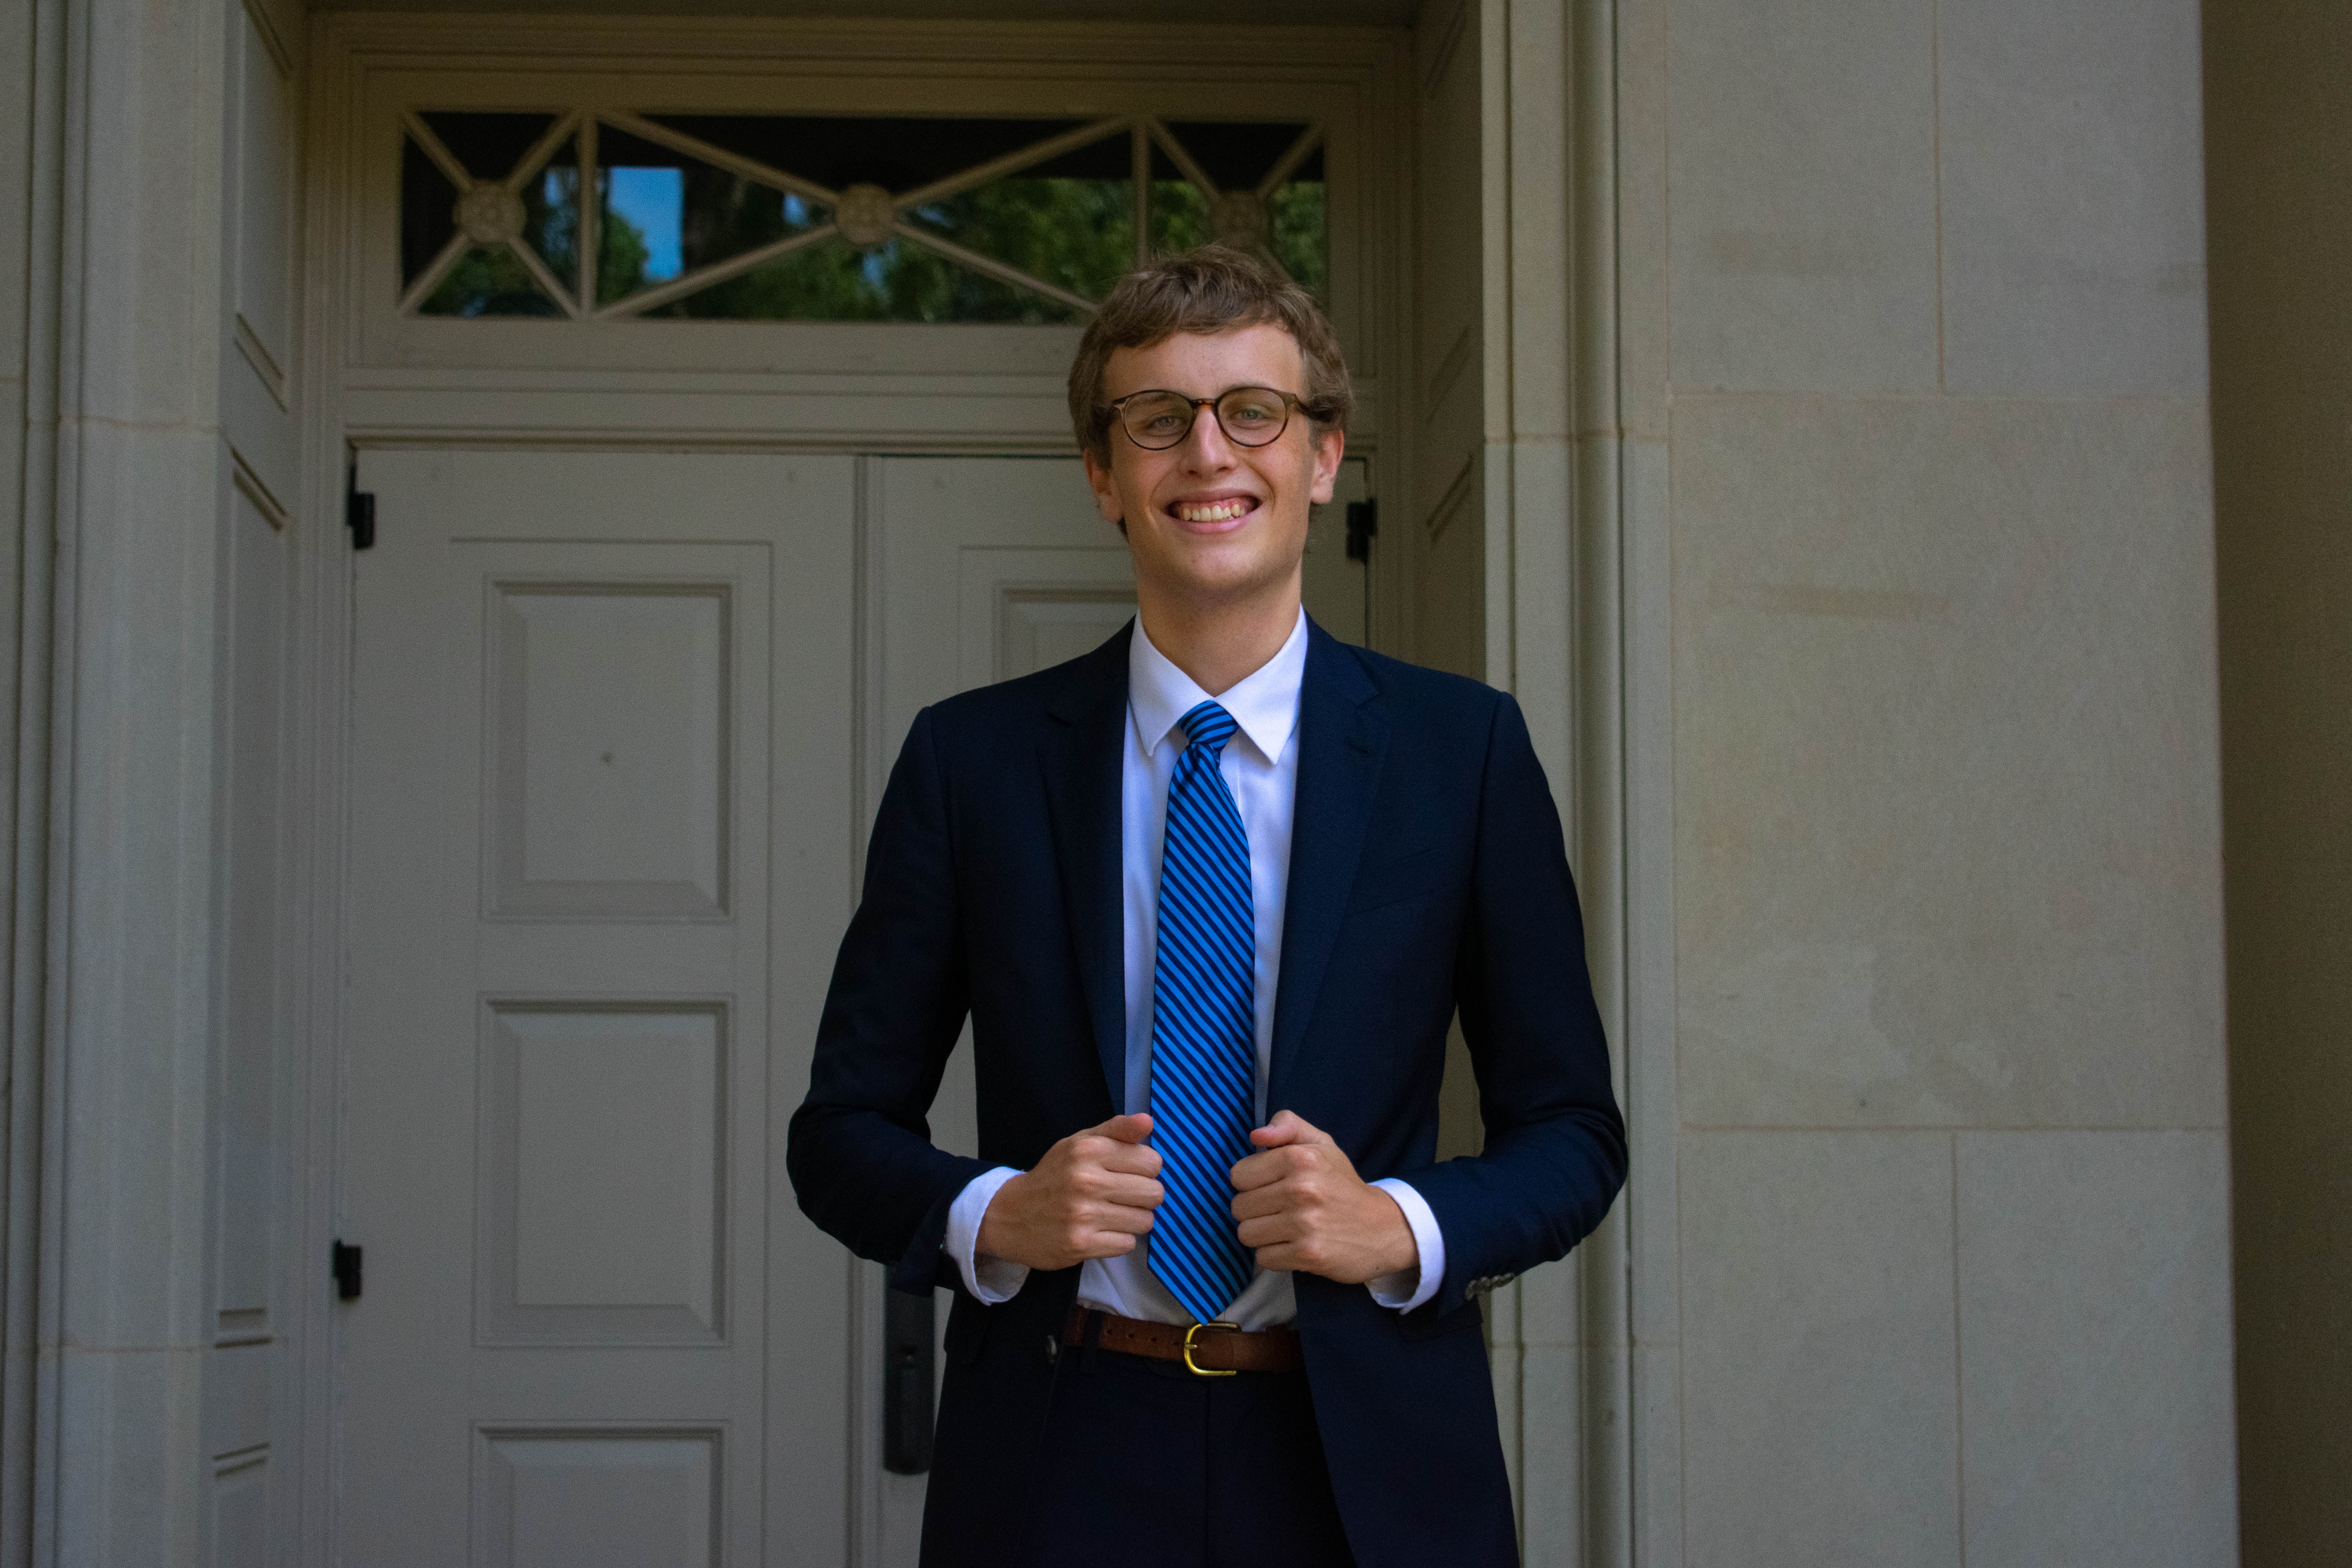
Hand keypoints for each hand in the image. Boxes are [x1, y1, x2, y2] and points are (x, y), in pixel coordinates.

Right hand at [977, 1113, 1162, 1271]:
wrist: (1009, 1215)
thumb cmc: (1054, 1176)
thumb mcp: (1079, 1143)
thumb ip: (1116, 1130)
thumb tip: (1148, 1121)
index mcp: (1089, 1150)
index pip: (1152, 1161)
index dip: (1145, 1169)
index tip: (1128, 1173)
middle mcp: (1086, 1180)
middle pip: (1154, 1193)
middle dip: (1143, 1197)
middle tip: (1121, 1197)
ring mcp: (1083, 1214)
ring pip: (1145, 1221)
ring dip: (1132, 1220)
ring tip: (1111, 1215)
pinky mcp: (1081, 1244)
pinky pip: (1127, 1244)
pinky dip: (1118, 1240)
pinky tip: (1100, 1232)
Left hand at [1230, 1111, 1416, 1283]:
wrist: (1383, 1228)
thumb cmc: (1343, 1184)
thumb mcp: (1321, 1144)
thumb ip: (1287, 1126)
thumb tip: (1256, 1135)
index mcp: (1300, 1158)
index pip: (1238, 1175)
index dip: (1251, 1182)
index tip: (1271, 1185)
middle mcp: (1301, 1189)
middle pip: (1239, 1206)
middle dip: (1254, 1210)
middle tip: (1279, 1209)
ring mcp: (1305, 1224)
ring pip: (1246, 1233)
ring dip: (1261, 1234)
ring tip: (1284, 1228)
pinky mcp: (1308, 1254)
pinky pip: (1263, 1258)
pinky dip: (1274, 1255)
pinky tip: (1293, 1245)